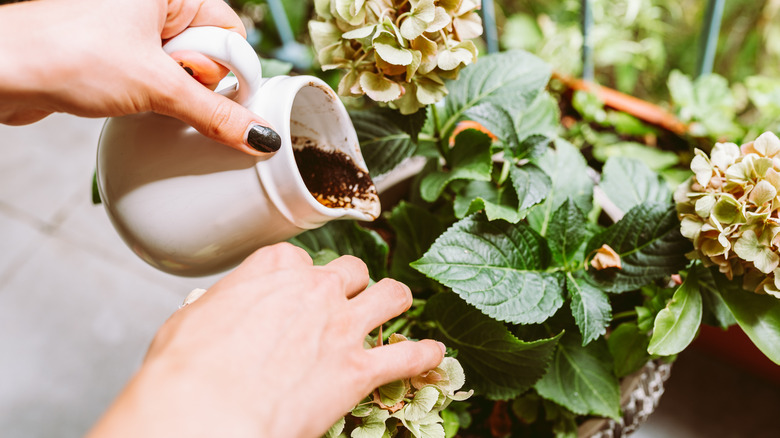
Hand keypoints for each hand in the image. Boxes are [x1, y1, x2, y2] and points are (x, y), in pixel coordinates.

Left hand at [0, 0, 279, 154]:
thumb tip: (258, 135)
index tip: (223, 99)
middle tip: (166, 88)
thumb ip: (216, 113)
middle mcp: (152, 5)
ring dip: (174, 95)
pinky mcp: (117, 55)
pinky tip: (135, 104)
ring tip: (143, 95)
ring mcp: (132, 29)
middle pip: (208, 53)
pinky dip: (155, 99)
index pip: (230, 32)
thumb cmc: (64, 53)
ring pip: (183, 72)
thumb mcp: (157, 87)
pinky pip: (158, 81)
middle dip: (196, 83)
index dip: (229, 71)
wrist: (2, 71)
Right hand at [86, 243, 444, 437]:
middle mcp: (315, 290)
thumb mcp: (190, 321)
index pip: (296, 259)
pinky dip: (422, 355)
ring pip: (389, 295)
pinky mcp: (359, 370)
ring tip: (396, 304)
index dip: (297, 275)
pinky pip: (407, 356)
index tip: (294, 289)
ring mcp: (342, 327)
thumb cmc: (188, 371)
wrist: (208, 410)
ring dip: (394, 299)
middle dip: (349, 282)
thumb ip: (220, 307)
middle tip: (345, 298)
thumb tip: (219, 313)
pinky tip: (432, 354)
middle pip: (350, 270)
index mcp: (273, 270)